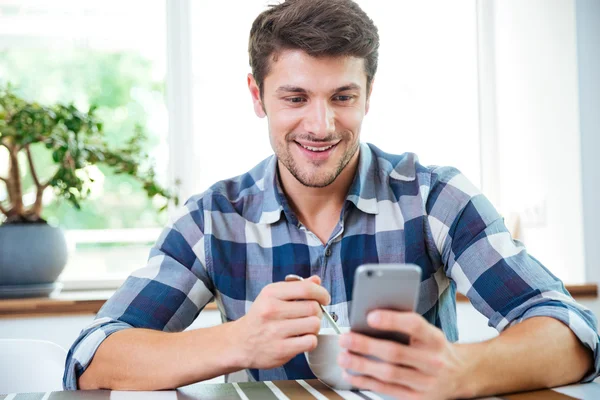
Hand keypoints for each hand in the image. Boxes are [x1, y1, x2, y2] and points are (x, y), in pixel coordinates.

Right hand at [236, 275, 330, 369]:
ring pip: (314, 325)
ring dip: (315, 327)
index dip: (321, 292)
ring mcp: (275, 331)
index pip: (306, 288)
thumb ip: (296, 287)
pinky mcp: (281, 349)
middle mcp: (272, 310)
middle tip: (312, 315)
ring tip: (305, 328)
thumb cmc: (260, 317)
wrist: (240, 343)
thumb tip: (316, 280)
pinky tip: (302, 339)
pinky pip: (310, 342)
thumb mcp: (272, 296)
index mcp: (271, 293)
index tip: (324, 298)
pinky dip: (311, 341)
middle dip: (318, 311)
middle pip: (313, 307)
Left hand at [338, 311, 466, 399]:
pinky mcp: (418, 399)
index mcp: (435, 339)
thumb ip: (405, 326)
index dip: (391, 320)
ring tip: (343, 357)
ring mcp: (426, 383)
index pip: (414, 325)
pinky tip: (352, 374)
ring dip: (361, 365)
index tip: (369, 316)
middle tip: (346, 338)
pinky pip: (387, 391)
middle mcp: (433, 361)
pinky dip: (366, 382)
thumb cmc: (435, 349)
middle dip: (365, 345)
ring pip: (388, 374)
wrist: (460, 375)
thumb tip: (370, 319)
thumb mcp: (428, 333)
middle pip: (395, 353)